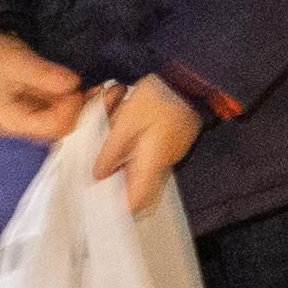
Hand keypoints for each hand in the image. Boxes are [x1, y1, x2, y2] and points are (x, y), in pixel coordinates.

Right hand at [0, 31, 84, 145]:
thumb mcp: (17, 63)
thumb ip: (45, 76)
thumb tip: (75, 84)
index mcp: (13, 121)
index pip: (55, 128)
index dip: (73, 109)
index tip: (78, 87)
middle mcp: (16, 125)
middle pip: (56, 127)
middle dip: (74, 108)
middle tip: (88, 86)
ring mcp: (19, 115)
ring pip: (54, 117)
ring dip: (70, 102)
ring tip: (78, 82)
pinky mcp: (21, 104)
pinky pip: (47, 107)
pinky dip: (60, 97)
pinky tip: (67, 82)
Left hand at [93, 74, 202, 217]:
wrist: (189, 78)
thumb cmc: (158, 97)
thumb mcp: (127, 121)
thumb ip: (111, 151)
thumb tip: (98, 175)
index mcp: (154, 161)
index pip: (139, 200)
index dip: (122, 209)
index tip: (104, 209)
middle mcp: (164, 162)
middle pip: (139, 185)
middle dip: (118, 182)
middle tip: (99, 174)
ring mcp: (170, 152)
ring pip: (142, 168)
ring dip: (124, 161)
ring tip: (108, 146)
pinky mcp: (172, 141)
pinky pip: (149, 154)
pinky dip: (134, 149)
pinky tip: (122, 132)